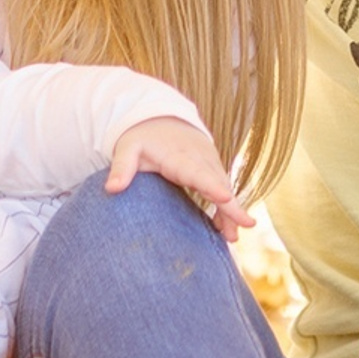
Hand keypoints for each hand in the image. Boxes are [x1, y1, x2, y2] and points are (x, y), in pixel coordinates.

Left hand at [108, 116, 252, 241]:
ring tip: (234, 237)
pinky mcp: (213, 170)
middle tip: (246, 225)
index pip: (197, 172)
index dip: (211, 185)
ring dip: (231, 211)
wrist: (161, 120)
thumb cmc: (142, 138)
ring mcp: (209, 164)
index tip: (225, 197)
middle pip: (218, 184)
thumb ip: (121, 167)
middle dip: (231, 205)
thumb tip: (111, 189)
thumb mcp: (127, 148)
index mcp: (179, 156)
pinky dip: (228, 208)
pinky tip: (227, 230)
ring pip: (225, 188)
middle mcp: (199, 160)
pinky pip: (223, 189)